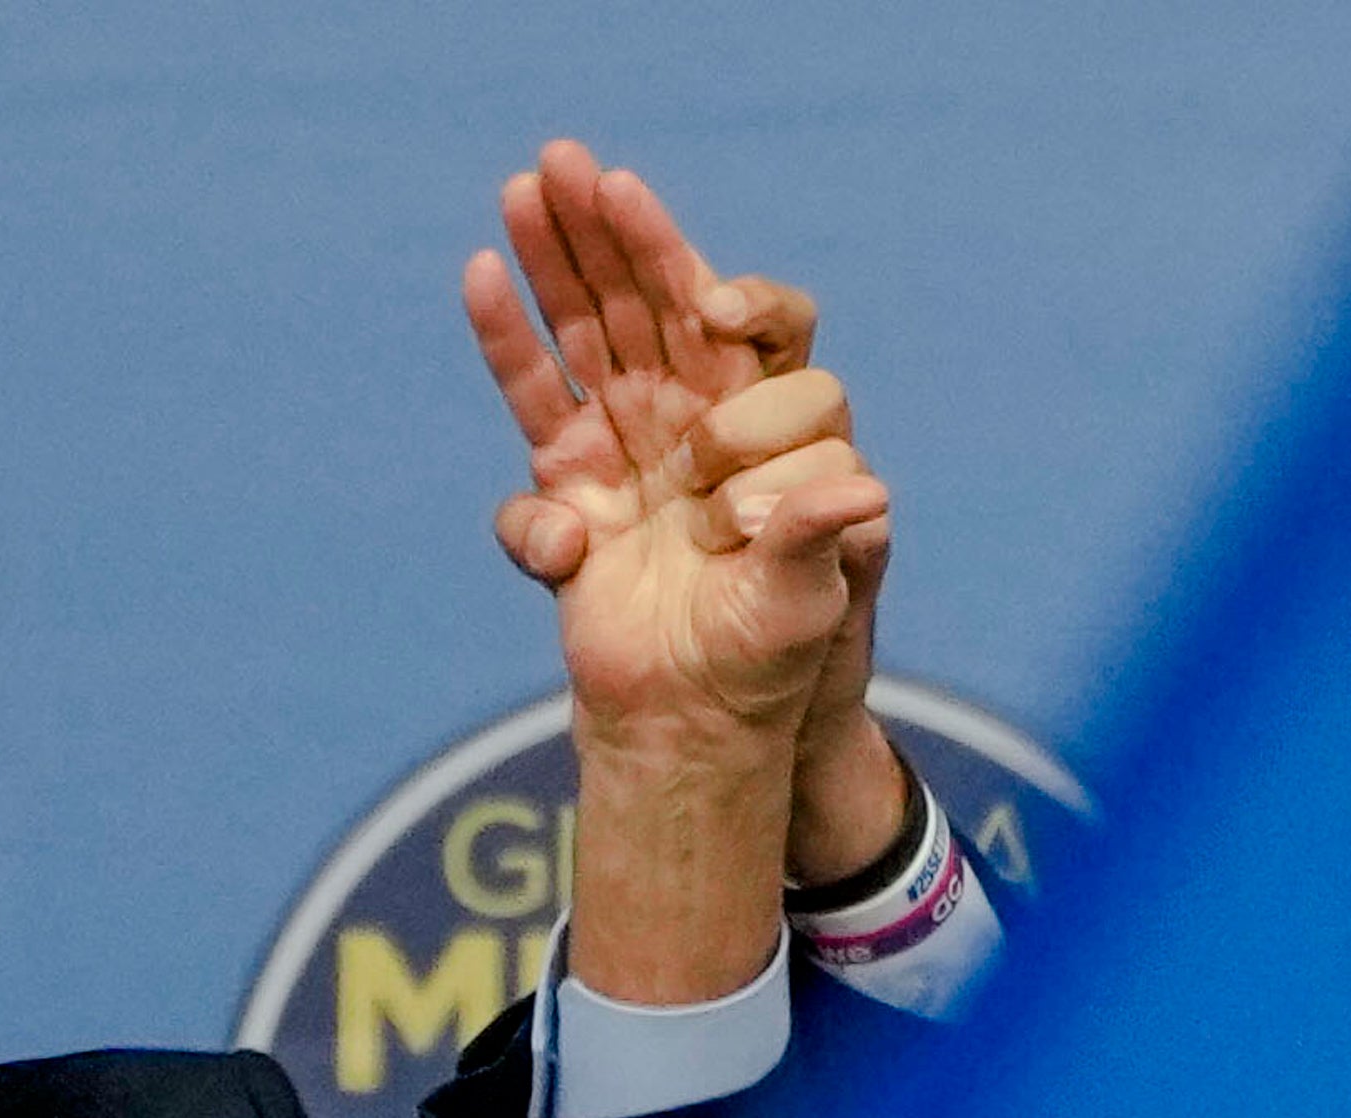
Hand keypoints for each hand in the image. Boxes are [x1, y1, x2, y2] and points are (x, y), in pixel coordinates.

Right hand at [466, 143, 909, 875]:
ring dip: (558, 254)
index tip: (713, 304)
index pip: (754, 334)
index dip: (735, 300)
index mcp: (766, 429)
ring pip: (590, 327)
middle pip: (655, 302)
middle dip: (618, 233)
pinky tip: (486, 270)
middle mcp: (695, 418)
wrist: (694, 722)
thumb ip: (820, 538)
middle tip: (577, 162)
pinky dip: (508, 335)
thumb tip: (864, 489)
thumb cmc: (769, 658)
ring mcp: (627, 440)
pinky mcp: (568, 481)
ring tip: (529, 179)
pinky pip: (534, 391)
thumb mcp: (809, 599)